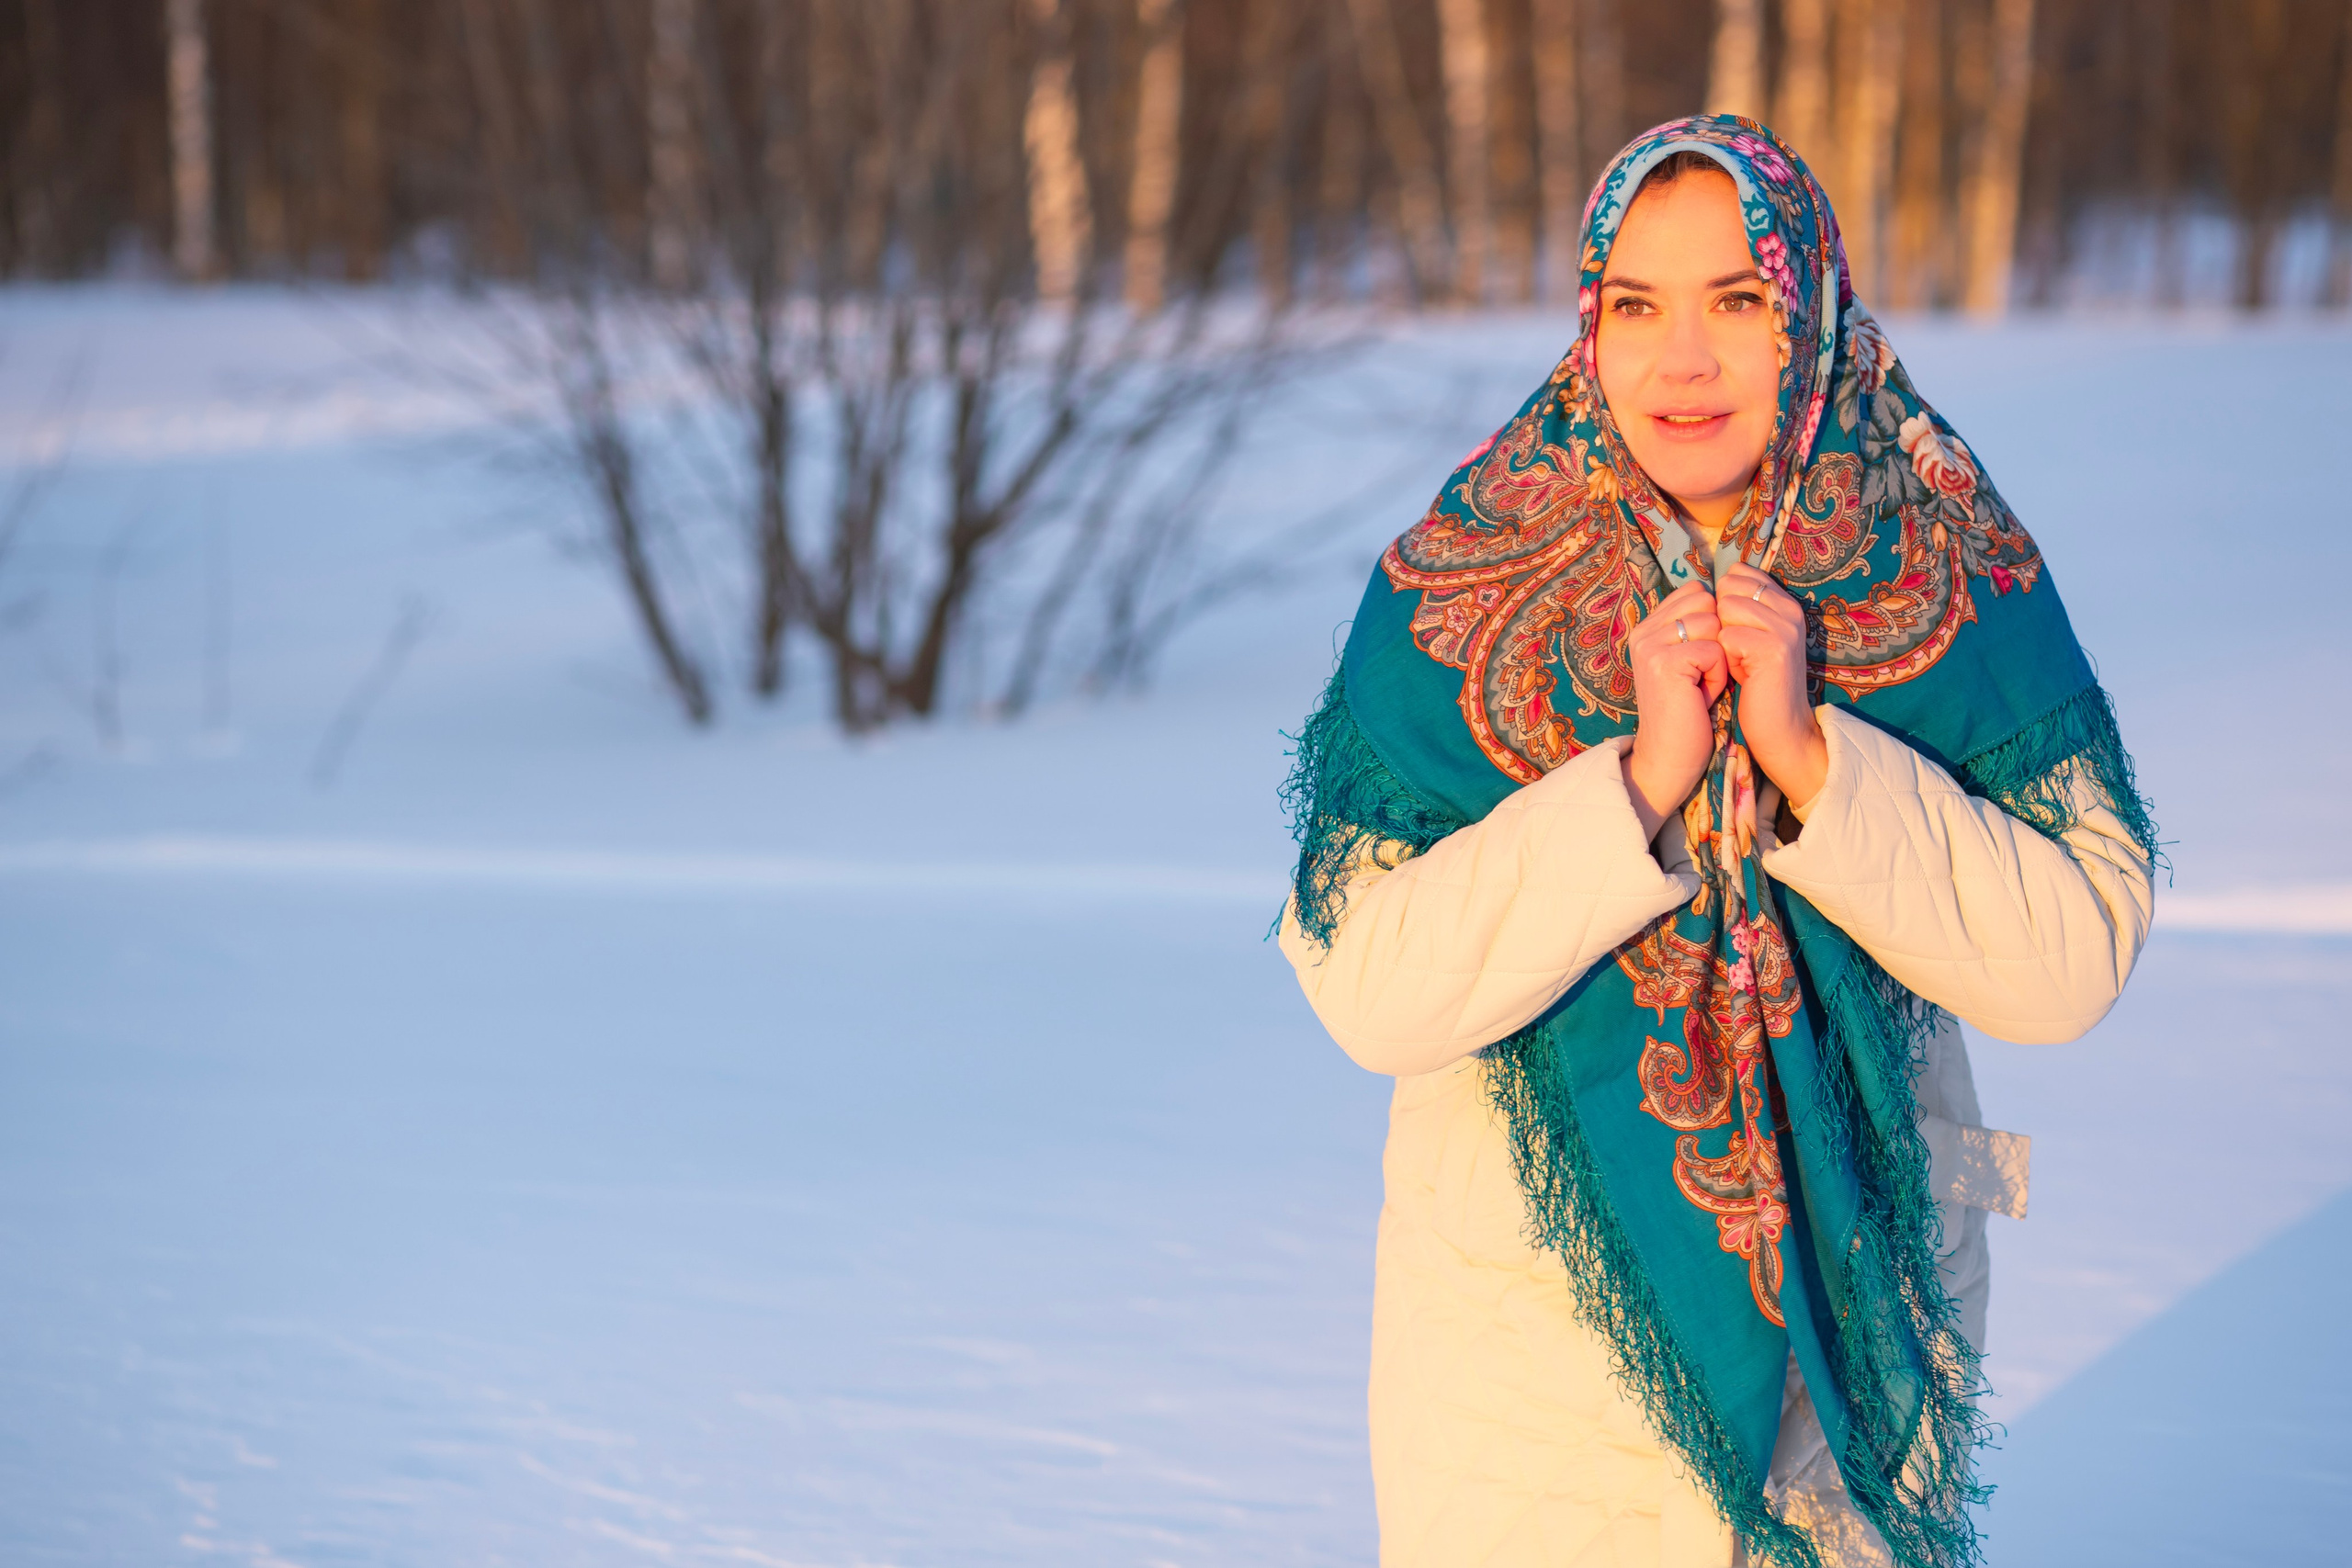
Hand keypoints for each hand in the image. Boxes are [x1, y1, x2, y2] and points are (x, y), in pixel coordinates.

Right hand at [1622, 581, 1728, 840]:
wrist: (1670, 757)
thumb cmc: (1688, 711)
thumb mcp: (1690, 661)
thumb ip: (1696, 627)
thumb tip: (1727, 593)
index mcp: (1648, 626)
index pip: (1695, 591)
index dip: (1713, 622)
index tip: (1700, 659)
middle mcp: (1643, 631)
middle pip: (1707, 602)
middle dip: (1717, 638)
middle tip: (1700, 674)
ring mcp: (1650, 645)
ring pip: (1713, 625)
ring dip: (1718, 659)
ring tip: (1699, 686)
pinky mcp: (1664, 662)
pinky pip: (1714, 650)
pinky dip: (1717, 676)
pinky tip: (1701, 697)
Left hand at [1717, 563, 1826, 809]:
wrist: (1780, 728)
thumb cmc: (1755, 684)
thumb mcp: (1747, 638)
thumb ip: (1736, 609)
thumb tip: (1703, 586)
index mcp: (1784, 602)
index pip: (1737, 573)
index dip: (1722, 601)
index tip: (1734, 632)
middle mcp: (1789, 609)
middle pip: (1728, 587)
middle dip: (1720, 619)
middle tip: (1737, 650)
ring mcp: (1785, 627)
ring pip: (1726, 609)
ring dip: (1722, 639)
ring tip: (1740, 662)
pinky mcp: (1775, 648)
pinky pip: (1726, 636)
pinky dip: (1725, 658)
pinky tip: (1743, 675)